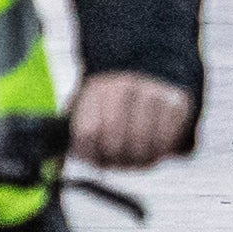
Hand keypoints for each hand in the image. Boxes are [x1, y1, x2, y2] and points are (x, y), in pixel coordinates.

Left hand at [65, 71, 196, 169]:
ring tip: (134, 160)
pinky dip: (159, 154)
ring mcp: (152, 94)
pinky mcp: (177, 104)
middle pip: (114, 142)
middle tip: (116, 163)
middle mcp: (124, 87)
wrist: (150, 66)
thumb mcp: (86, 105)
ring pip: (142, 145)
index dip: (89, 154)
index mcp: (97, 89)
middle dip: (114, 161)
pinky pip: (166, 142)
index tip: (93, 158)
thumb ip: (71, 132)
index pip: (87, 133)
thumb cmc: (111, 98)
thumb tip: (55, 165)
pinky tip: (153, 152)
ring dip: (137, 161)